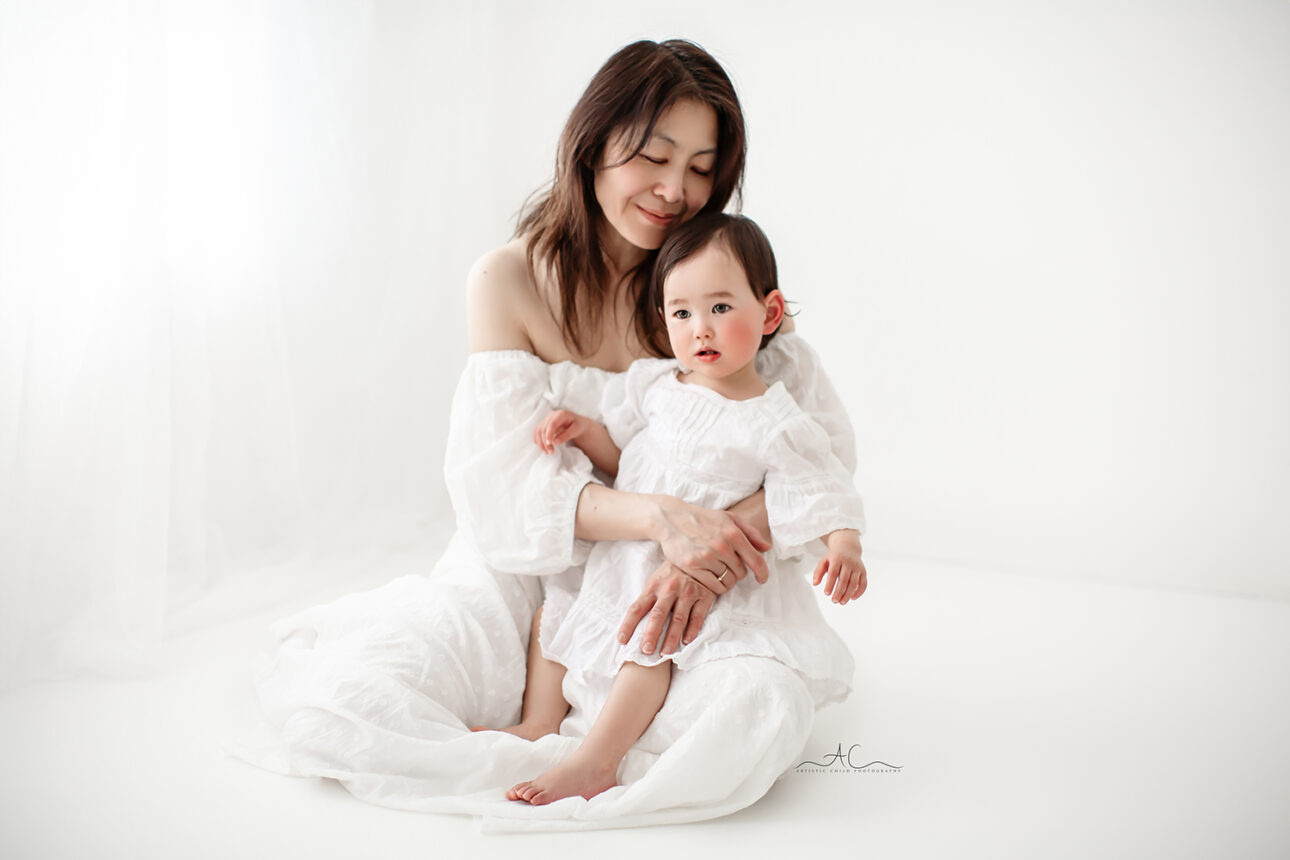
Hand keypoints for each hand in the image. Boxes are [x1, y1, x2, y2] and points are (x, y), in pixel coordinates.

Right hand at [533, 409, 589, 453]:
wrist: (577, 424)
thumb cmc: (578, 426)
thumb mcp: (576, 430)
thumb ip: (566, 435)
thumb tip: (555, 442)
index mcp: (561, 414)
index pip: (551, 424)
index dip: (549, 434)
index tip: (549, 444)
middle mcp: (552, 415)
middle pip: (543, 428)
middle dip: (545, 442)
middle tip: (551, 452)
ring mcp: (547, 419)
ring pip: (538, 431)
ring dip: (540, 443)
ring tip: (547, 452)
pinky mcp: (544, 424)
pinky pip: (537, 432)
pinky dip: (537, 440)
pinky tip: (542, 447)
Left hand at [618, 560, 717, 655]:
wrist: (698, 554)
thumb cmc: (673, 571)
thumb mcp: (657, 579)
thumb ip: (648, 598)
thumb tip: (635, 622)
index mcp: (653, 586)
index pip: (637, 608)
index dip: (628, 625)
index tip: (622, 641)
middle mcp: (669, 590)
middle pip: (657, 615)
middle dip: (651, 634)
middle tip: (645, 651)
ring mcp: (687, 593)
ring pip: (678, 619)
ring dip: (672, 638)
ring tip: (665, 652)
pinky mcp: (704, 596)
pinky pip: (697, 616)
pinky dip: (692, 630)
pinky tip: (687, 641)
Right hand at [652, 496, 771, 585]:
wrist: (672, 519)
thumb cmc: (703, 519)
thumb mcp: (729, 518)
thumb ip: (751, 533)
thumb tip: (767, 548)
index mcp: (733, 533)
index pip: (756, 560)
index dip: (762, 573)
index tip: (762, 579)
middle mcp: (721, 546)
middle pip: (741, 573)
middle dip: (738, 573)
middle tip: (730, 567)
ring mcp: (706, 557)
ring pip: (727, 581)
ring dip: (727, 580)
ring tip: (720, 572)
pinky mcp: (692, 566)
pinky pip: (713, 586)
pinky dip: (716, 586)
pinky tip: (712, 579)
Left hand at [813, 531, 867, 604]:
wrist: (848, 548)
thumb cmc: (834, 557)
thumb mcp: (824, 561)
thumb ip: (818, 572)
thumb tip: (815, 584)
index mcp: (837, 559)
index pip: (833, 573)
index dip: (830, 584)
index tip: (826, 593)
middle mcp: (849, 562)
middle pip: (844, 579)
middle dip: (839, 591)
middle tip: (834, 601)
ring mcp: (857, 567)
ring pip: (854, 582)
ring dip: (848, 594)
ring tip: (842, 602)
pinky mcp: (863, 572)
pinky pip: (863, 583)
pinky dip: (859, 592)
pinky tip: (852, 598)